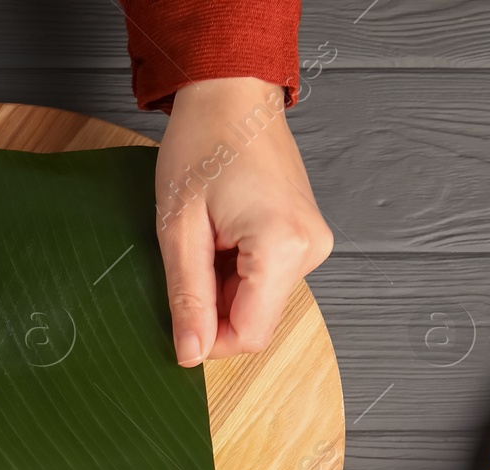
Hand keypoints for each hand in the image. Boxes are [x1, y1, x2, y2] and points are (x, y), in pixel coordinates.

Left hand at [155, 77, 332, 366]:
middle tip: (187, 263)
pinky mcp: (304, 239)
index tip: (177, 321)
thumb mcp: (179, 228)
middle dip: (213, 311)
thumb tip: (191, 354)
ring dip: (222, 289)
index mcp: (283, 247)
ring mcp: (312, 244)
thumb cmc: (203, 144)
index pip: (249, 334)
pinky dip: (235, 273)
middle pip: (256, 321)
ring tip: (204, 241)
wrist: (231, 95)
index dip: (208, 342)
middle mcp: (310, 250)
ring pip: (259, 302)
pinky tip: (219, 238)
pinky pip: (266, 280)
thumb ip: (188, 297)